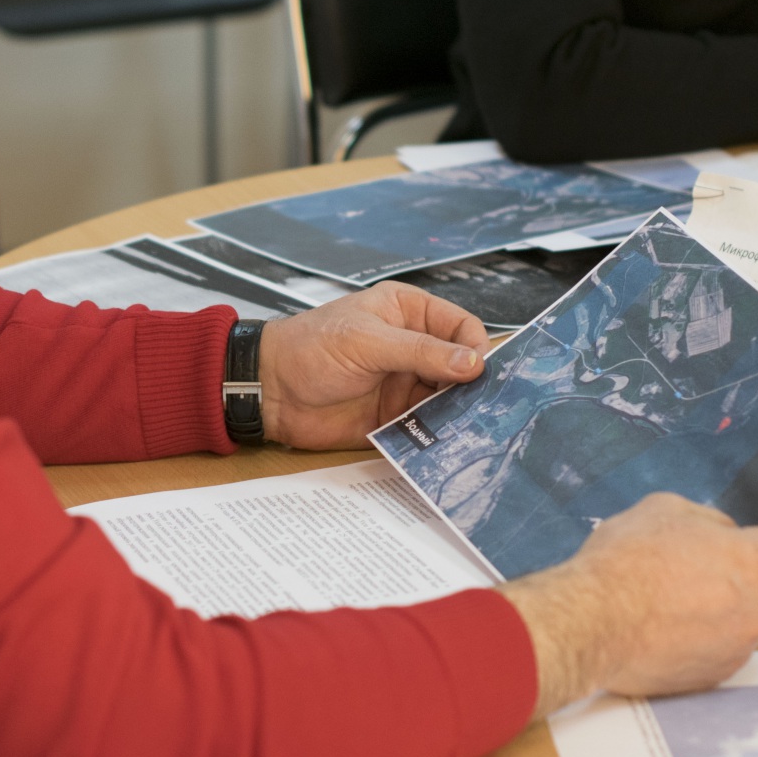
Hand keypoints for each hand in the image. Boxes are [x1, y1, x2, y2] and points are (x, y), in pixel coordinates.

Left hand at [257, 283, 488, 449]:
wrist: (270, 391)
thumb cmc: (311, 349)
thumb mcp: (367, 342)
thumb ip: (421, 352)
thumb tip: (473, 363)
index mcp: (408, 312)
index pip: (461, 326)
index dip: (476, 347)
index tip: (482, 372)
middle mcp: (412, 346)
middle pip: (461, 366)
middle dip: (473, 385)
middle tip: (487, 407)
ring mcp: (405, 383)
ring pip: (449, 399)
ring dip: (459, 413)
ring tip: (472, 428)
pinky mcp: (396, 417)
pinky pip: (428, 427)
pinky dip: (440, 435)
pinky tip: (449, 444)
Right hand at [497, 495, 757, 715]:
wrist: (591, 622)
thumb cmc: (626, 563)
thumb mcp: (666, 510)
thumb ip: (709, 521)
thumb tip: (722, 535)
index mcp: (757, 564)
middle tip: (724, 561)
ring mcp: (738, 648)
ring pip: (753, 621)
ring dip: (733, 605)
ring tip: (684, 593)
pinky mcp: (714, 676)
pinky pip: (726, 648)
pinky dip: (710, 634)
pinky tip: (671, 622)